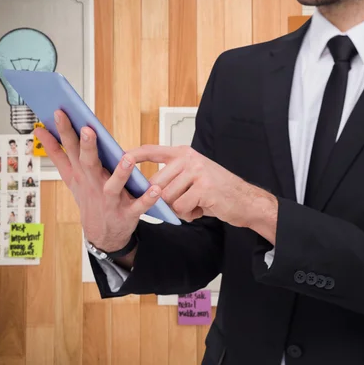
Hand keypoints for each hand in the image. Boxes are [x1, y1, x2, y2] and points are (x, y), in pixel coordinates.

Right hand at [34, 110, 160, 251]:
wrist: (102, 234)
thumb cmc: (89, 197)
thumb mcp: (70, 177)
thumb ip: (56, 153)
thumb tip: (39, 130)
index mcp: (81, 174)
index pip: (70, 149)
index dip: (64, 131)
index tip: (60, 112)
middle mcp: (94, 185)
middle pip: (89, 164)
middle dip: (87, 148)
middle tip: (87, 130)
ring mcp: (111, 200)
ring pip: (114, 186)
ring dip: (121, 173)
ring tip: (127, 159)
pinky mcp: (128, 213)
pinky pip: (139, 206)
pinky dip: (148, 199)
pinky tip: (156, 189)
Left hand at [127, 145, 278, 243]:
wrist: (244, 200)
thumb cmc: (216, 190)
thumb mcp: (194, 175)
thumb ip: (173, 177)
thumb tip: (146, 189)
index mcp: (184, 153)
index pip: (152, 151)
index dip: (134, 155)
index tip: (119, 158)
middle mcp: (189, 159)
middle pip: (156, 184)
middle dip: (163, 200)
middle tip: (181, 204)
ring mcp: (196, 171)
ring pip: (168, 198)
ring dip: (179, 208)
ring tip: (195, 204)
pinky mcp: (203, 187)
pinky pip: (181, 207)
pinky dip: (189, 214)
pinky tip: (202, 209)